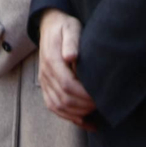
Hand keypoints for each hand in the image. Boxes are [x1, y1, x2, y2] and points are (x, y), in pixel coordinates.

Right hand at [37, 9, 95, 129]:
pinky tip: (84, 121)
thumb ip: (72, 41)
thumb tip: (71, 57)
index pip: (67, 84)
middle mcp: (45, 73)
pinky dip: (68, 117)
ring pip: (58, 106)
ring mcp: (43, 81)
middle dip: (84, 106)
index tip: (99, 96)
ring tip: (94, 112)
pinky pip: (53, 106)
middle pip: (63, 99)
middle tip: (101, 104)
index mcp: (52, 60)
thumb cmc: (64, 26)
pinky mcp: (45, 86)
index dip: (84, 95)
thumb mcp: (71, 27)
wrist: (49, 25)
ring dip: (77, 113)